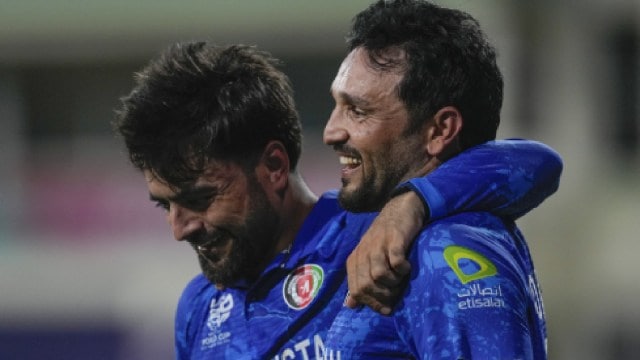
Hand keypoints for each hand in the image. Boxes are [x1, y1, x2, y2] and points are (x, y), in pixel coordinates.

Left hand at [345, 191, 425, 314]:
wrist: (399, 210)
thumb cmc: (384, 238)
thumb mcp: (368, 259)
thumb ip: (360, 280)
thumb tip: (351, 305)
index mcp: (354, 260)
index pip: (356, 290)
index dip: (371, 303)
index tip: (386, 308)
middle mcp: (363, 253)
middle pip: (366, 285)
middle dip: (383, 296)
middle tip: (396, 293)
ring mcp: (378, 245)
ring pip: (379, 275)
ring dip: (394, 283)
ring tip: (401, 278)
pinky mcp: (394, 239)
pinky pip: (396, 261)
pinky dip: (402, 269)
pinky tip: (407, 267)